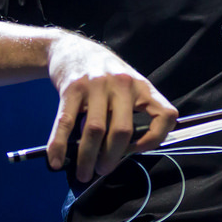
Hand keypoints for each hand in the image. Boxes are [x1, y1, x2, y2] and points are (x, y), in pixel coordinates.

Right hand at [45, 31, 177, 182]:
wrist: (72, 48)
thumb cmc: (105, 74)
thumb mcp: (127, 85)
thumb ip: (131, 112)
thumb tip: (123, 154)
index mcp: (141, 86)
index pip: (165, 114)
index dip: (156, 138)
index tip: (137, 149)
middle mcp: (122, 84)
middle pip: (122, 130)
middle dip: (112, 157)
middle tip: (103, 170)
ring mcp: (96, 84)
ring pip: (94, 130)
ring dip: (88, 157)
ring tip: (84, 173)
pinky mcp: (72, 87)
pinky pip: (67, 123)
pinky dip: (59, 146)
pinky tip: (56, 161)